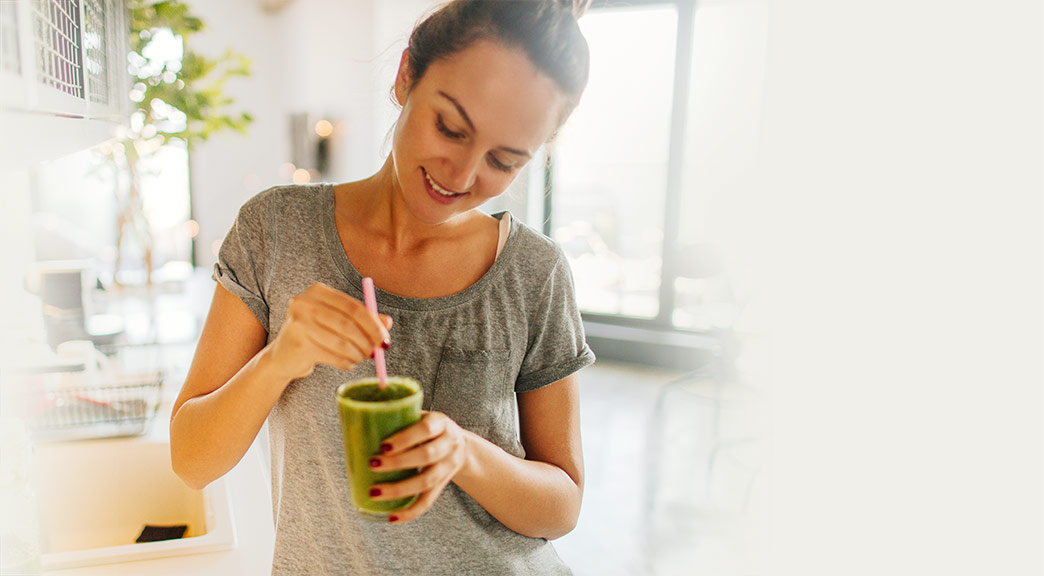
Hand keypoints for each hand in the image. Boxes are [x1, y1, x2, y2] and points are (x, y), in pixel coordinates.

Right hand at [263, 282, 391, 381]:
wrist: (285, 356)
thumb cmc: (317, 334)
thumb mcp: (340, 322)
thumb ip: (365, 319)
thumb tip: (388, 322)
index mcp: (318, 291)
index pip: (353, 307)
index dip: (373, 324)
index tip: (385, 340)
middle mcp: (304, 303)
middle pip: (347, 323)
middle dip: (367, 340)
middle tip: (377, 353)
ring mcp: (298, 323)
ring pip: (340, 341)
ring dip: (357, 354)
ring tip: (360, 358)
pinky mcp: (297, 343)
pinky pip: (331, 356)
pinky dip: (345, 362)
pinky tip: (347, 363)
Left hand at [367, 411, 469, 522]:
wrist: (460, 446)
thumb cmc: (429, 429)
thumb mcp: (421, 417)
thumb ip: (398, 417)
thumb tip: (357, 420)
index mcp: (441, 423)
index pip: (426, 429)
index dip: (405, 438)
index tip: (383, 446)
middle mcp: (449, 445)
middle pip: (427, 456)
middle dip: (398, 462)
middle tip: (373, 464)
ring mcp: (448, 467)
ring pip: (427, 481)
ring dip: (399, 489)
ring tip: (375, 492)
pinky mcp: (443, 485)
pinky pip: (428, 501)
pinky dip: (410, 512)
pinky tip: (392, 517)